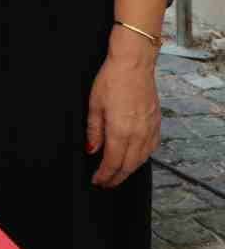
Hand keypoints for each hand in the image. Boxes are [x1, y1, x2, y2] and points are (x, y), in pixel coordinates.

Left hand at [87, 45, 159, 186]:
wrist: (134, 64)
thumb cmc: (111, 80)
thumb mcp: (94, 104)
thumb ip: (94, 130)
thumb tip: (91, 149)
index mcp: (121, 131)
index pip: (113, 162)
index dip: (104, 175)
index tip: (97, 181)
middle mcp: (138, 134)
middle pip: (129, 165)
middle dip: (117, 177)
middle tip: (106, 183)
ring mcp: (150, 129)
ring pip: (141, 159)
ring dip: (129, 170)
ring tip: (118, 174)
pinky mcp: (156, 123)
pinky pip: (151, 148)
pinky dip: (142, 158)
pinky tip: (135, 158)